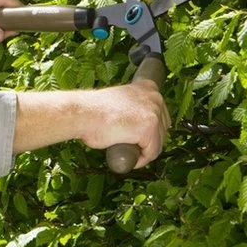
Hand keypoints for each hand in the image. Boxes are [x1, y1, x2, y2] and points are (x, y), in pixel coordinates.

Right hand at [12, 81, 169, 167]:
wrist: (83, 113)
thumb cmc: (93, 110)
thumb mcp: (118, 101)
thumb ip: (131, 106)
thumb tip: (135, 122)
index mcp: (147, 87)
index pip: (160, 113)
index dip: (151, 128)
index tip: (138, 136)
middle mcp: (154, 97)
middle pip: (163, 128)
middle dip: (151, 140)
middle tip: (133, 146)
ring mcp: (153, 113)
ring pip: (158, 142)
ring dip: (145, 150)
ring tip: (129, 152)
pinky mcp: (149, 129)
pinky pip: (152, 152)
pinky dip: (143, 159)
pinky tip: (133, 159)